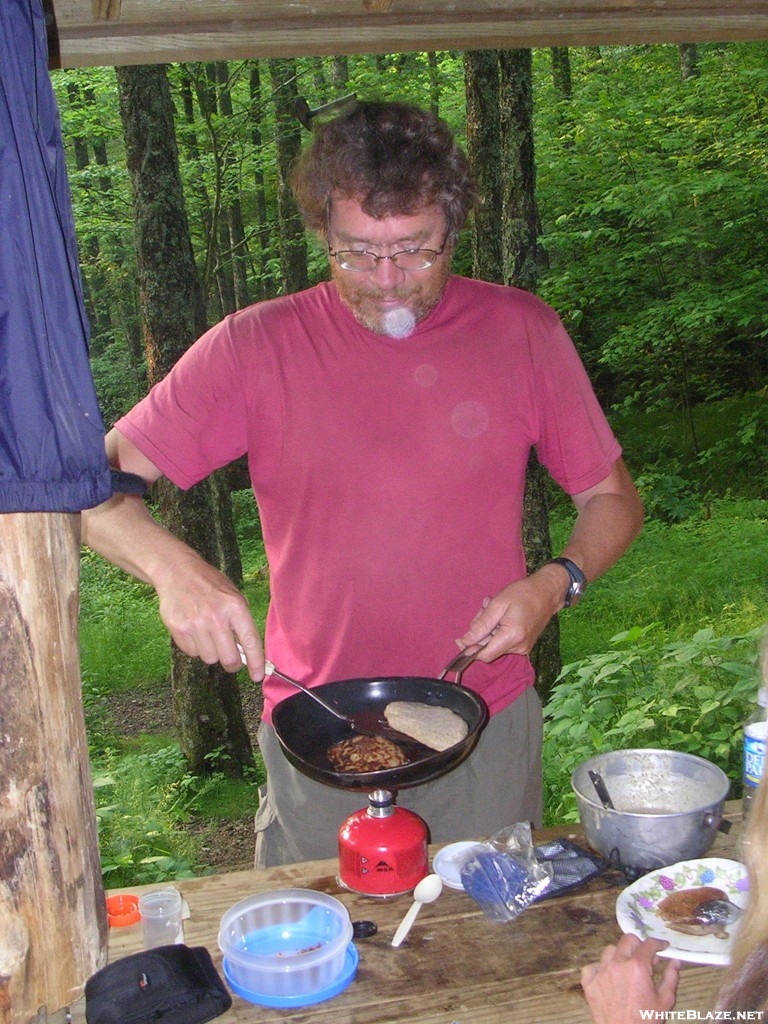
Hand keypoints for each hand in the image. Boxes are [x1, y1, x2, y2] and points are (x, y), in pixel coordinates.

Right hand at [154, 550, 264, 679]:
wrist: (177, 571)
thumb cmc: (210, 585)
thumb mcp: (233, 596)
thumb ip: (241, 622)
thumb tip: (248, 653)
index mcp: (235, 607)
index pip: (251, 642)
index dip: (256, 663)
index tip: (257, 677)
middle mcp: (216, 617)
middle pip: (229, 659)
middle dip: (232, 664)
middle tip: (231, 660)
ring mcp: (195, 624)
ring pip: (210, 658)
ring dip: (212, 652)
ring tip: (208, 634)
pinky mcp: (178, 629)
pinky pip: (192, 653)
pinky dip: (195, 647)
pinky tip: (194, 630)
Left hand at [456, 569, 564, 661]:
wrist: (548, 592)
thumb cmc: (523, 593)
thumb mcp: (498, 604)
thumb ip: (482, 625)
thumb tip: (465, 641)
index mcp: (511, 637)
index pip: (484, 655)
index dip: (469, 649)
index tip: (460, 638)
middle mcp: (518, 647)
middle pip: (488, 648)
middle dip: (480, 631)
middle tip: (484, 608)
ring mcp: (523, 647)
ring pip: (494, 643)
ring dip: (489, 627)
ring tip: (493, 606)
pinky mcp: (524, 644)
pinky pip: (503, 640)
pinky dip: (498, 628)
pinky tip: (501, 613)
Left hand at [581, 934, 680, 1023]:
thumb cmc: (646, 1021)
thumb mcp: (665, 1001)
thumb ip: (671, 978)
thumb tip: (675, 961)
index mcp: (638, 967)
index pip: (648, 945)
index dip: (657, 943)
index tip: (662, 946)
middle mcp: (618, 964)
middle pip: (627, 941)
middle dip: (639, 945)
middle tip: (645, 956)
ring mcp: (601, 972)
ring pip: (609, 951)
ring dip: (620, 955)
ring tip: (626, 967)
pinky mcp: (589, 982)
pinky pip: (592, 966)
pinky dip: (600, 968)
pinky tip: (608, 977)